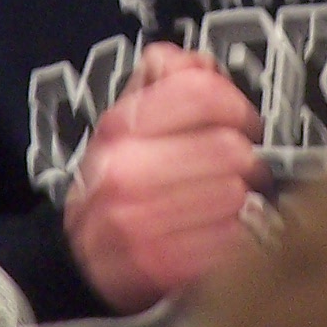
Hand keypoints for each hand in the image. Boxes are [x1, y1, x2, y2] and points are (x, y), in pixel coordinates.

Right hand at [64, 42, 264, 313]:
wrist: (79, 261)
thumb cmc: (116, 188)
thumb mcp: (126, 126)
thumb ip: (163, 83)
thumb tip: (198, 61)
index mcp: (119, 127)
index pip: (200, 91)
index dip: (235, 104)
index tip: (243, 121)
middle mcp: (123, 170)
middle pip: (227, 146)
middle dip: (247, 158)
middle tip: (244, 168)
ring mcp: (135, 220)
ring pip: (234, 194)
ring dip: (244, 201)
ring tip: (230, 203)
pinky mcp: (155, 265)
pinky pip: (228, 240)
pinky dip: (236, 238)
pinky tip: (221, 234)